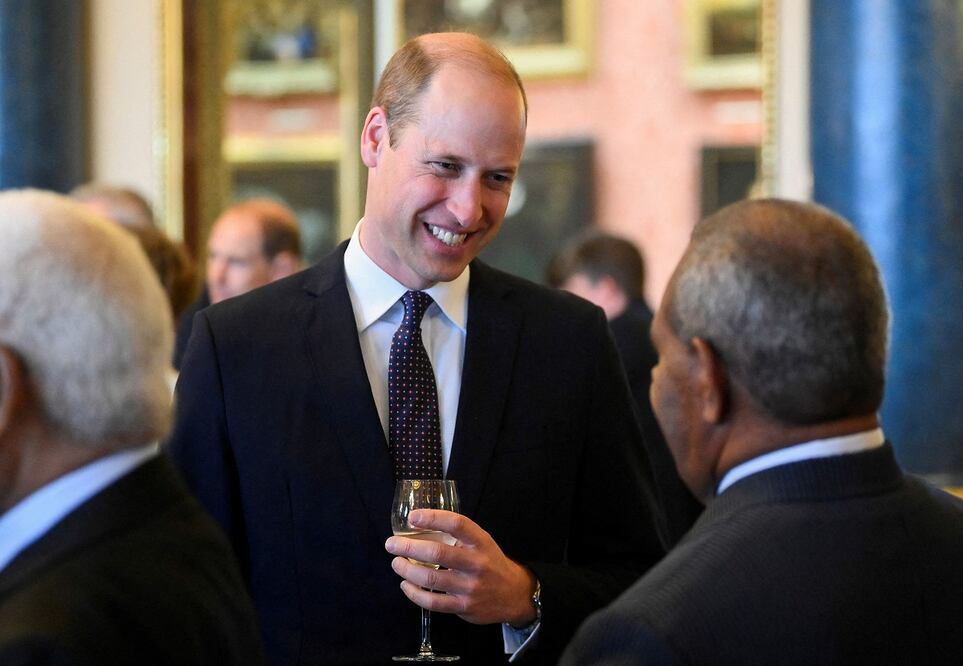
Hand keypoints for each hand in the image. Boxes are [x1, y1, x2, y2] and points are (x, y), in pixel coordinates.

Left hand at [385, 509, 537, 625]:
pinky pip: (433, 602)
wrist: (514, 594)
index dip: (433, 518)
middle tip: (391, 544)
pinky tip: (405, 585)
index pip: (457, 524)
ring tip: (396, 563)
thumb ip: (457, 535)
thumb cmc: (490, 562)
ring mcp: (470, 587)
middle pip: (438, 553)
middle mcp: (477, 563)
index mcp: (481, 542)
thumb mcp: (482, 543)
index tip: (413, 517)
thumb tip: (420, 525)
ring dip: (407, 570)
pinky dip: (414, 593)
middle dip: (409, 547)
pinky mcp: (464, 607)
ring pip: (431, 579)